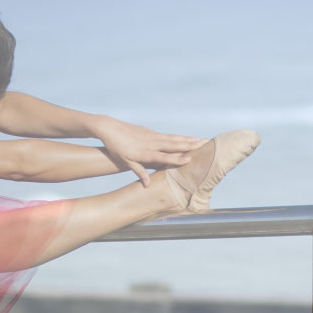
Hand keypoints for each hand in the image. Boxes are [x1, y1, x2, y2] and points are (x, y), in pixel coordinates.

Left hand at [92, 116, 207, 186]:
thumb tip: (148, 185)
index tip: (189, 160)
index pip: (164, 157)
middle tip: (202, 144)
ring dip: (185, 139)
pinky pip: (165, 135)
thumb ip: (139, 171)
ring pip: (171, 138)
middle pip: (173, 145)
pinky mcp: (149, 131)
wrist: (109, 128)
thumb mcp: (126, 162)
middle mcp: (151, 143)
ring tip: (198, 139)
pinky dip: (176, 136)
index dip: (177, 159)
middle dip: (188, 145)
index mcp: (146, 153)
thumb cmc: (116, 147)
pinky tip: (182, 137)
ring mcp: (151, 136)